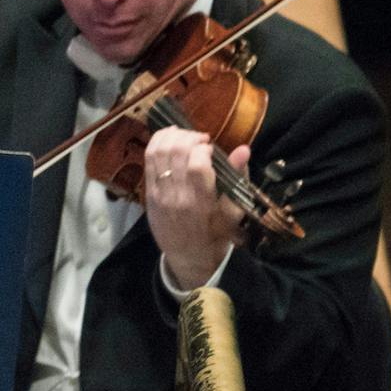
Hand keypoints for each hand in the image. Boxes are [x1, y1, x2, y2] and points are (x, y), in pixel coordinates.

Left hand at [145, 127, 249, 289]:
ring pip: (158, 152)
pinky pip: (148, 160)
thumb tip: (243, 149)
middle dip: (188, 138)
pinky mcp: (148, 192)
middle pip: (175, 153)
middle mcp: (177, 196)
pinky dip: (157, 143)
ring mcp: (159, 193)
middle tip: (200, 139)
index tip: (211, 149)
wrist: (188, 256)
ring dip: (171, 136)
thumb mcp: (233, 211)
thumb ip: (237, 178)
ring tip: (185, 135)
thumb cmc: (216, 233)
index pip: (196, 166)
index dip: (203, 149)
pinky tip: (169, 138)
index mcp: (201, 203)